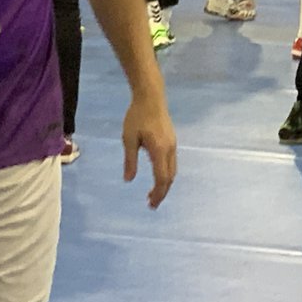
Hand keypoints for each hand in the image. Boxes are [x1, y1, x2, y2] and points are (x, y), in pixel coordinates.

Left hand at [122, 93, 176, 208]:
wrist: (151, 97)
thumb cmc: (136, 116)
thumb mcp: (129, 139)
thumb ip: (130, 160)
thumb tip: (128, 180)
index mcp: (159, 150)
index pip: (161, 178)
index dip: (157, 192)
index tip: (150, 204)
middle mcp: (170, 149)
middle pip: (170, 176)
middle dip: (162, 192)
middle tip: (151, 204)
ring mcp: (173, 144)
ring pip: (173, 170)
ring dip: (165, 183)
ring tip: (154, 193)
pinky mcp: (172, 140)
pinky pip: (172, 162)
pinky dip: (166, 174)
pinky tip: (157, 175)